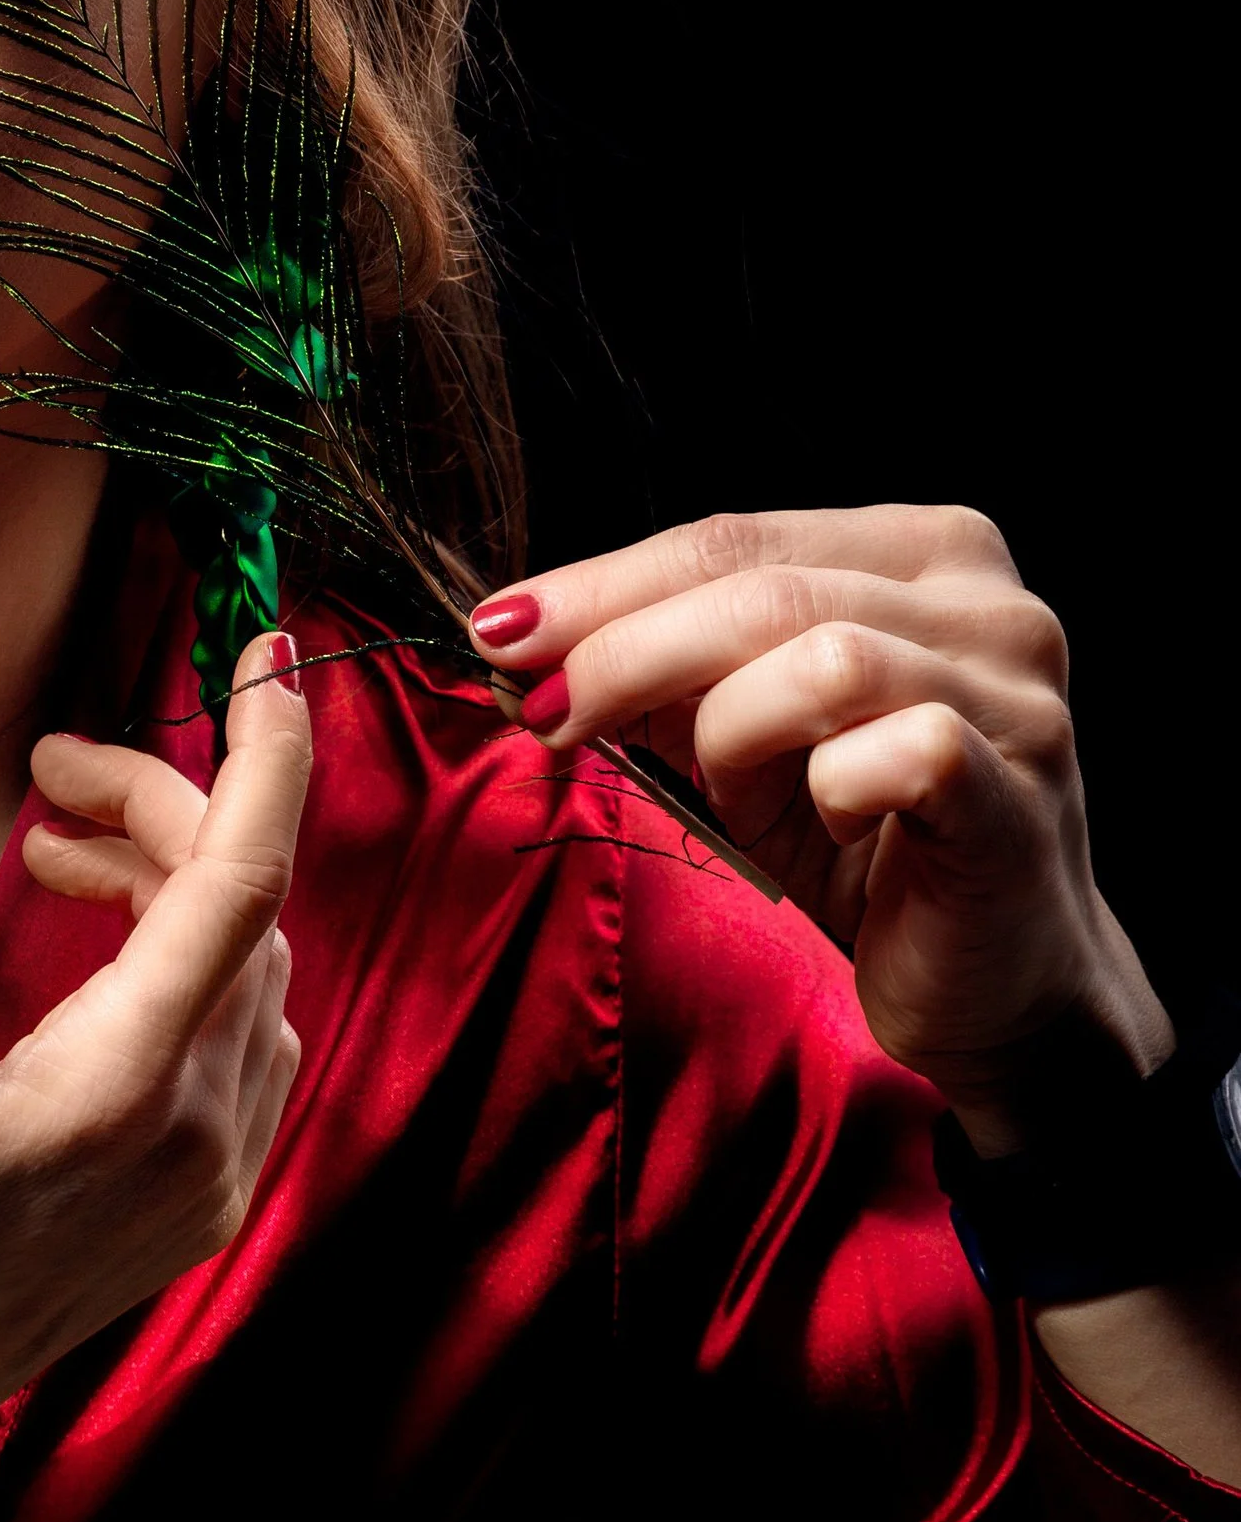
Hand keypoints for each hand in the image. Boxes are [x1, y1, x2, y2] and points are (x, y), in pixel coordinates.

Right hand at [0, 631, 309, 1511]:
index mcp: (109, 1095)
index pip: (241, 885)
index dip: (268, 755)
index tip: (266, 653)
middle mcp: (193, 1134)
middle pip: (243, 906)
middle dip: (162, 806)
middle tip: (46, 774)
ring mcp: (216, 1174)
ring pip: (256, 965)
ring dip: (175, 880)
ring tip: (55, 854)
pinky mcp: (211, 1197)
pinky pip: (252, 1031)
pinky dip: (196, 956)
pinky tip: (101, 944)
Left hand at [469, 508, 1169, 1124]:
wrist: (995, 985)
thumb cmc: (864, 843)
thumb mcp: (741, 737)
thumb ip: (660, 674)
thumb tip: (524, 641)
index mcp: (923, 552)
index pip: (731, 535)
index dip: (603, 585)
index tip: (500, 632)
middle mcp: (989, 604)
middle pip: (761, 586)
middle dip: (624, 651)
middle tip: (542, 713)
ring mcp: (1018, 695)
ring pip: (822, 659)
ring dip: (729, 731)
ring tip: (726, 794)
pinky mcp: (1020, 791)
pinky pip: (892, 754)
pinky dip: (823, 792)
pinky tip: (828, 826)